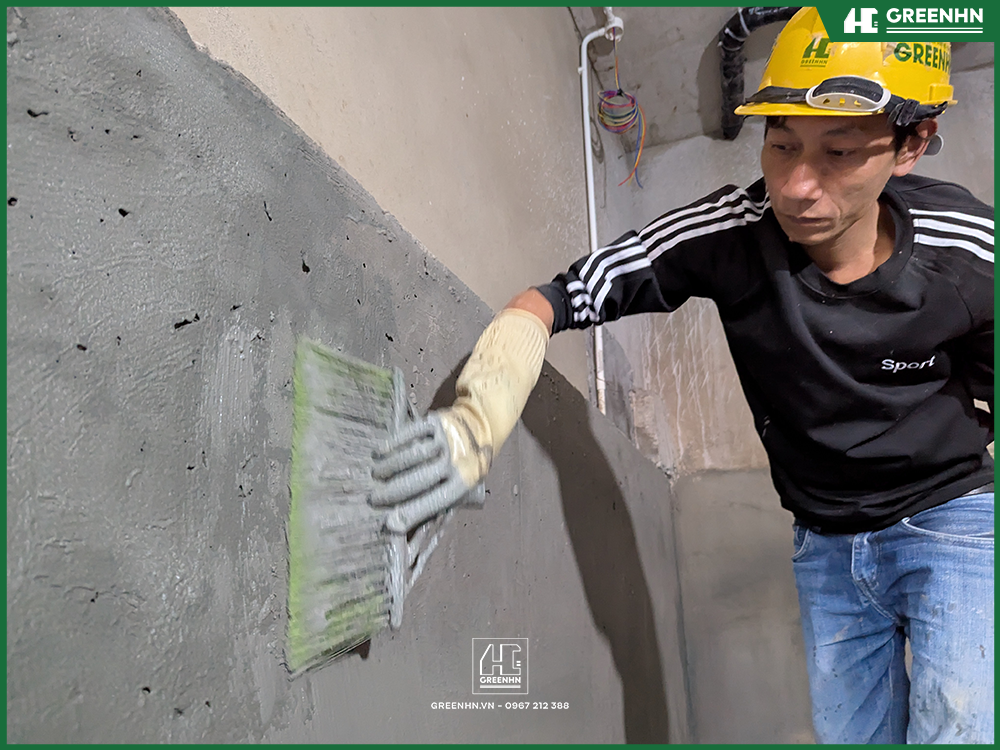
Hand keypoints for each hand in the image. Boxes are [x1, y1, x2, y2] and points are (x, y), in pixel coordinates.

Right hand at [370, 412, 482, 533]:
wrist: (482, 427)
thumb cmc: (466, 465)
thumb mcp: (463, 485)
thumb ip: (439, 499)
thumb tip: (404, 520)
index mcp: (463, 481)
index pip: (435, 501)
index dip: (412, 513)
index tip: (390, 523)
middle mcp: (454, 460)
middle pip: (419, 479)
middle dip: (392, 492)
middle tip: (373, 499)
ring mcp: (445, 439)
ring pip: (412, 456)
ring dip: (390, 467)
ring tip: (376, 475)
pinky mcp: (435, 422)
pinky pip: (410, 433)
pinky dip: (392, 444)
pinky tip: (380, 453)